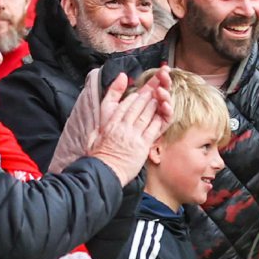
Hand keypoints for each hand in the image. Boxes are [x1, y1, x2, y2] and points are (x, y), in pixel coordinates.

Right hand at [88, 71, 171, 185]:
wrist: (104, 172)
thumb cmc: (99, 155)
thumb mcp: (95, 133)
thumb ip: (100, 124)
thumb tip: (104, 112)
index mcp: (110, 123)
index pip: (124, 104)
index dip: (134, 95)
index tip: (141, 89)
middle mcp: (121, 126)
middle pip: (136, 105)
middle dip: (147, 94)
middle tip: (156, 86)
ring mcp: (132, 135)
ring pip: (145, 114)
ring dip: (153, 104)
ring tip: (160, 96)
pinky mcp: (141, 145)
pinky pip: (152, 129)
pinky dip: (157, 120)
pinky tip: (162, 113)